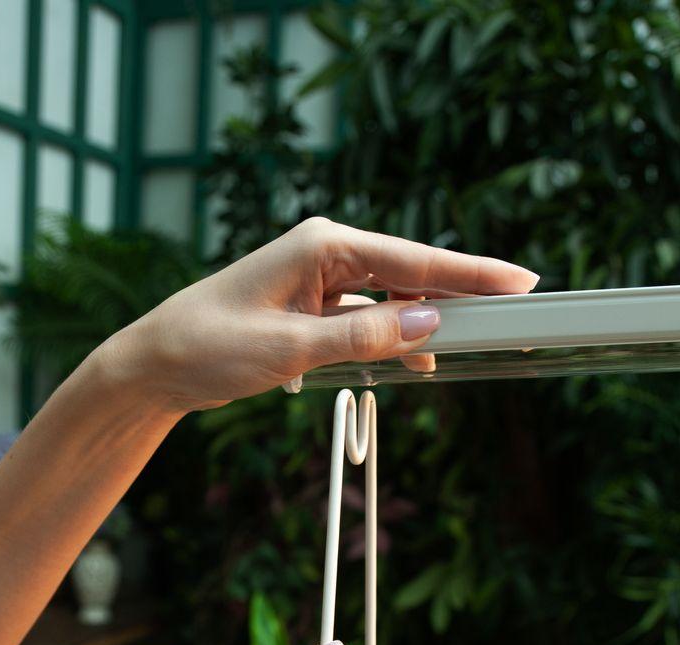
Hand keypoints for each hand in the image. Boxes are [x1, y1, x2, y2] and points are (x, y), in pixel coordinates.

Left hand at [109, 217, 538, 411]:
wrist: (157, 364)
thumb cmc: (209, 345)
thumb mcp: (289, 347)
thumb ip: (362, 336)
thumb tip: (429, 325)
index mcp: (323, 246)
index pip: (415, 259)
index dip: (473, 274)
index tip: (523, 282)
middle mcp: (327, 253)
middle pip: (414, 272)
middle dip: (464, 293)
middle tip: (520, 312)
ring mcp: (321, 279)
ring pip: (395, 296)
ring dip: (429, 319)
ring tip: (481, 338)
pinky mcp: (313, 306)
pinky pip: (370, 317)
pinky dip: (395, 336)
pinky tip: (420, 356)